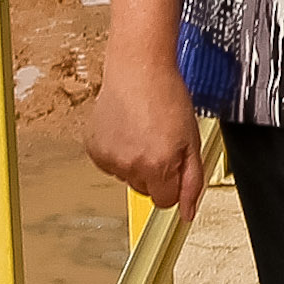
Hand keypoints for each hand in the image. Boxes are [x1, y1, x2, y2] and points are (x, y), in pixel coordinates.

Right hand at [87, 0, 204, 213]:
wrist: (138, 70)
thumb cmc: (169, 98)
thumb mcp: (191, 141)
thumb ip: (191, 181)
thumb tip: (188, 214)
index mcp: (157, 166)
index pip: (165, 202)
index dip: (173, 183)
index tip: (174, 162)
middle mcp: (128, 166)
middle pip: (145, 191)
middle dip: (156, 173)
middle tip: (160, 141)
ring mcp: (107, 158)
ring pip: (126, 177)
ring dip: (136, 161)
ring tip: (143, 131)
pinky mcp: (93, 148)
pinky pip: (109, 164)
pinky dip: (118, 152)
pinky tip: (126, 130)